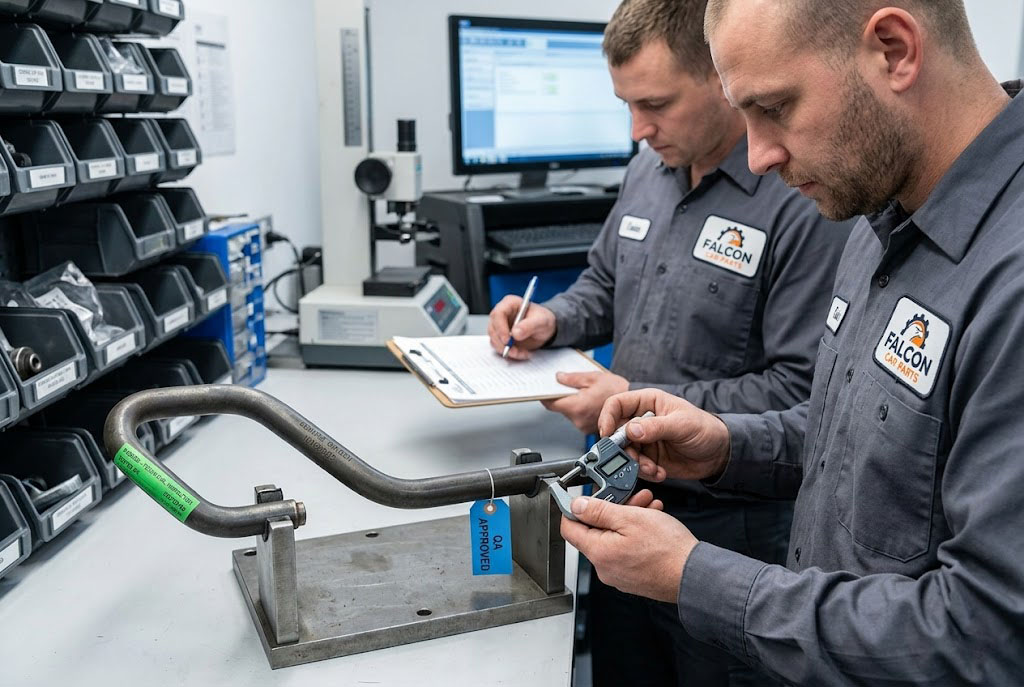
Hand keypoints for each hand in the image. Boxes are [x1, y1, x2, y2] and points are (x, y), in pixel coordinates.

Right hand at [487, 295, 556, 359]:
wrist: (545, 330)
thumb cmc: (543, 320)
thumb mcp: (542, 321)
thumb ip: (529, 325)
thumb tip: (515, 333)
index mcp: (510, 304)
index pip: (498, 314)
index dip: (500, 328)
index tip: (507, 340)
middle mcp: (502, 314)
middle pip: (493, 328)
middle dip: (502, 342)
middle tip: (514, 350)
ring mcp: (500, 326)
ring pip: (494, 340)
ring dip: (506, 349)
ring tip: (521, 353)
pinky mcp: (501, 337)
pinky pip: (499, 347)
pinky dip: (509, 353)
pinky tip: (521, 353)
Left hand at [541, 371, 628, 432]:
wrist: (635, 402)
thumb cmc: (618, 390)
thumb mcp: (593, 377)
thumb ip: (573, 378)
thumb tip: (559, 378)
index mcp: (577, 406)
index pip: (550, 403)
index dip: (545, 395)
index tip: (543, 390)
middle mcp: (579, 420)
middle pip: (561, 408)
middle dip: (562, 397)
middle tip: (569, 387)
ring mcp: (584, 426)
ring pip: (570, 413)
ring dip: (572, 404)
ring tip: (584, 394)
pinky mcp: (589, 429)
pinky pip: (579, 418)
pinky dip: (580, 410)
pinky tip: (589, 402)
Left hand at [560, 491, 695, 602]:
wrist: (693, 575)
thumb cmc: (667, 550)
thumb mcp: (630, 518)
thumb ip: (599, 511)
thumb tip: (577, 505)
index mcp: (598, 552)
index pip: (570, 529)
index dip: (573, 509)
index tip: (583, 497)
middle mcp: (605, 567)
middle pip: (596, 531)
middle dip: (613, 509)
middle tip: (630, 497)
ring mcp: (619, 574)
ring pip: (614, 538)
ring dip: (628, 519)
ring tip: (648, 507)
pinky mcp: (633, 577)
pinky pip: (626, 550)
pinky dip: (636, 534)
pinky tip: (652, 522)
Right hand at [598, 388, 730, 482]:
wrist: (719, 454)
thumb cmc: (705, 429)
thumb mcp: (681, 425)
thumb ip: (655, 427)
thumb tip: (630, 430)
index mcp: (647, 403)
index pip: (616, 404)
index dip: (607, 418)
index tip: (607, 435)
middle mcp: (642, 421)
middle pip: (616, 433)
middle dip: (623, 449)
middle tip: (634, 459)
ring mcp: (644, 441)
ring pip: (624, 453)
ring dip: (635, 464)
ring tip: (653, 469)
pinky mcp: (648, 458)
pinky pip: (636, 466)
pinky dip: (644, 473)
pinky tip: (660, 473)